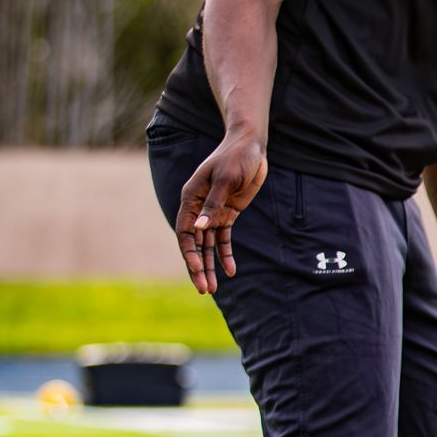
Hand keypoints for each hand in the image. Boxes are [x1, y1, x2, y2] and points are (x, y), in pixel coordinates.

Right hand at [174, 135, 265, 293]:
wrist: (251, 147)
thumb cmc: (235, 157)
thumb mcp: (225, 179)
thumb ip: (214, 204)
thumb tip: (200, 228)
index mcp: (191, 198)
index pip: (185, 232)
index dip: (189, 253)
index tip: (197, 270)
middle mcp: (198, 208)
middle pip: (194, 243)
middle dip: (198, 267)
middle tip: (204, 289)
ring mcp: (213, 212)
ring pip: (207, 244)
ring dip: (210, 265)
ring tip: (214, 288)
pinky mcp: (228, 213)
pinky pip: (223, 238)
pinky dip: (226, 254)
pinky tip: (231, 271)